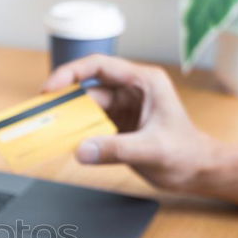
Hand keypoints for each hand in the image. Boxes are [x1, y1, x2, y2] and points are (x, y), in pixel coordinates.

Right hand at [43, 54, 215, 191]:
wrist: (197, 171)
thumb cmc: (185, 154)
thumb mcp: (151, 150)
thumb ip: (116, 150)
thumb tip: (82, 151)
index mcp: (143, 82)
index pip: (99, 66)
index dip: (70, 73)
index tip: (49, 88)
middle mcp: (130, 91)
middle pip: (87, 89)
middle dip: (63, 101)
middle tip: (41, 114)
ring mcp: (122, 109)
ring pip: (85, 109)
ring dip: (68, 120)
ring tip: (48, 131)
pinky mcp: (116, 127)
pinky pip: (89, 126)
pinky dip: (76, 134)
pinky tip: (63, 143)